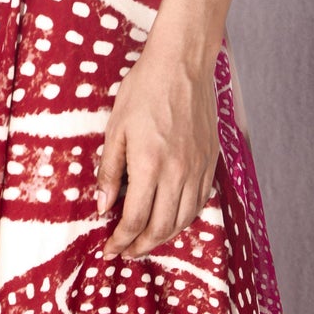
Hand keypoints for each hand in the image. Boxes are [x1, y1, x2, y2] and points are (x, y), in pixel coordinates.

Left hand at [94, 44, 219, 258]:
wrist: (182, 63)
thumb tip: (103, 207)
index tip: (110, 248)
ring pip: (184, 219)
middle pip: (162, 227)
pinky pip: (200, 201)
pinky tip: (172, 217)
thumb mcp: (116, 128)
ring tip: (147, 240)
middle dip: (142, 246)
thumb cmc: (144, 89)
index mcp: (150, 164)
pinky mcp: (210, 160)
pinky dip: (185, 218)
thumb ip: (110, 171)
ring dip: (164, 237)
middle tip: (127, 250)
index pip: (135, 219)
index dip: (121, 240)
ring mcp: (198, 167)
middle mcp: (178, 172)